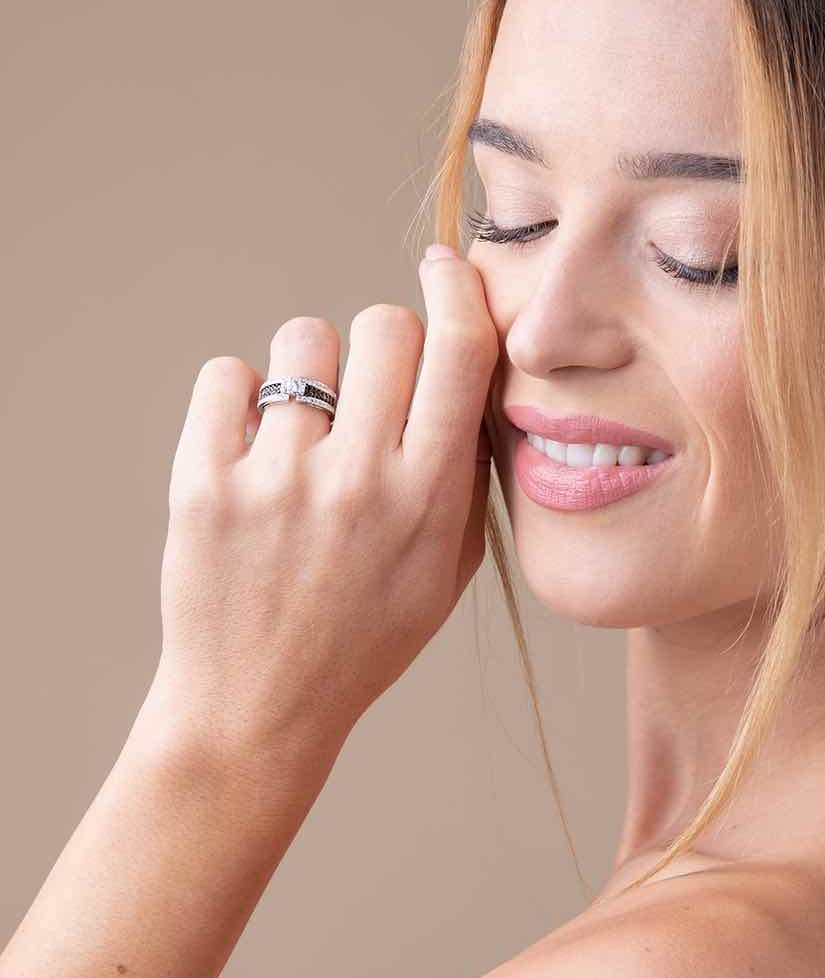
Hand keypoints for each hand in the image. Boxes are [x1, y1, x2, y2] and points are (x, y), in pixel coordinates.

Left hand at [144, 247, 498, 777]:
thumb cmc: (363, 640)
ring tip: (301, 431)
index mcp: (428, 501)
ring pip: (303, 340)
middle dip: (384, 342)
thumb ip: (466, 480)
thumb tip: (466, 382)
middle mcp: (359, 481)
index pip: (459, 351)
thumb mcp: (447, 576)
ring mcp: (278, 480)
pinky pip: (226, 375)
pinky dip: (240, 398)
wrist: (260, 706)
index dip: (458, 291)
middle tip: (368, 390)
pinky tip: (251, 447)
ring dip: (310, 372)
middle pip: (385, 326)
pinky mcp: (204, 483)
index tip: (443, 271)